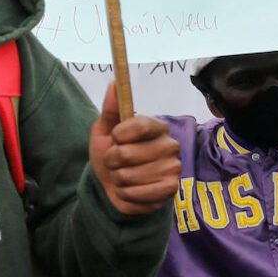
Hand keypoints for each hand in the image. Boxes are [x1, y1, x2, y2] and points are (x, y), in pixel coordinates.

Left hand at [89, 84, 180, 216]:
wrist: (114, 185)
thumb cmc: (111, 153)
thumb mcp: (104, 129)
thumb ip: (111, 107)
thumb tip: (114, 82)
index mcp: (157, 126)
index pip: (141, 125)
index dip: (120, 135)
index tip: (114, 138)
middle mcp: (170, 145)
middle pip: (129, 153)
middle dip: (112, 160)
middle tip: (115, 162)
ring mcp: (173, 168)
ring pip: (129, 176)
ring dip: (118, 179)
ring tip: (122, 176)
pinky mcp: (170, 190)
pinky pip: (138, 194)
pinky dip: (126, 194)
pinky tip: (130, 190)